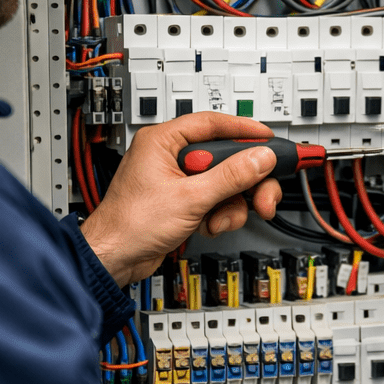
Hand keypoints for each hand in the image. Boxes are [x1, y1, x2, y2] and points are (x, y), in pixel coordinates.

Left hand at [80, 112, 282, 285]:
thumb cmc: (129, 225)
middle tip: (263, 194)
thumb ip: (230, 177)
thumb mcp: (190, 198)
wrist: (114, 260)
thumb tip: (260, 158)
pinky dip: (220, 214)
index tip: (269, 140)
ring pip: (225, 182)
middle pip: (226, 158)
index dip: (244, 130)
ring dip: (231, 204)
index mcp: (163, 141)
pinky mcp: (184, 201)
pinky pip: (217, 199)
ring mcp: (179, 180)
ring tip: (222, 219)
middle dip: (245, 181)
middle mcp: (171, 156)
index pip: (212, 123)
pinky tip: (210, 225)